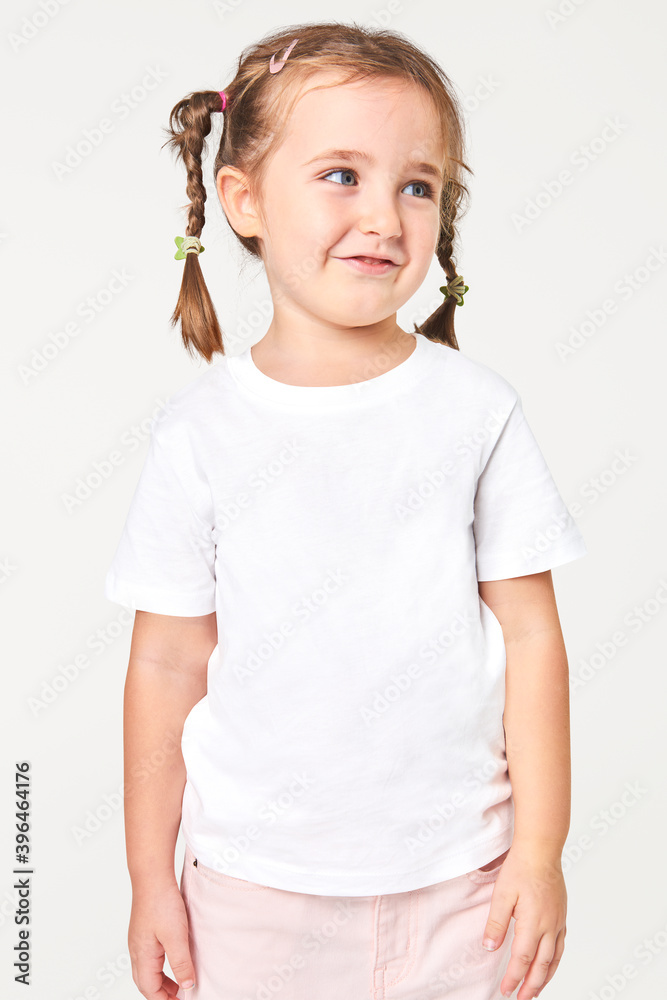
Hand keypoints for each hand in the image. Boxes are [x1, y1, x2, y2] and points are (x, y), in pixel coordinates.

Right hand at [128, 876, 195, 998]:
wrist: (152, 876)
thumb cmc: (161, 903)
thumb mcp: (176, 936)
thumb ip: (181, 963)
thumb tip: (186, 986)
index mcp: (142, 956)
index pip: (150, 989)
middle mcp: (136, 950)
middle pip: (145, 982)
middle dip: (161, 994)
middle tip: (179, 998)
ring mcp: (138, 940)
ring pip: (146, 969)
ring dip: (160, 980)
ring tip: (177, 983)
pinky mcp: (143, 930)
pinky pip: (149, 956)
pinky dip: (159, 965)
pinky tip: (171, 958)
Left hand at [481, 843, 566, 998]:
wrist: (541, 850)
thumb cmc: (521, 868)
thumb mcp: (502, 895)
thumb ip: (496, 923)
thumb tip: (489, 948)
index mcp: (533, 922)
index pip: (522, 959)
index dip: (513, 978)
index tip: (505, 990)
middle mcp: (549, 926)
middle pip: (541, 965)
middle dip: (531, 985)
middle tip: (521, 999)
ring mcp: (558, 922)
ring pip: (554, 959)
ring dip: (545, 977)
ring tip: (535, 990)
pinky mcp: (561, 916)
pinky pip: (561, 946)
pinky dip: (555, 962)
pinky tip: (549, 965)